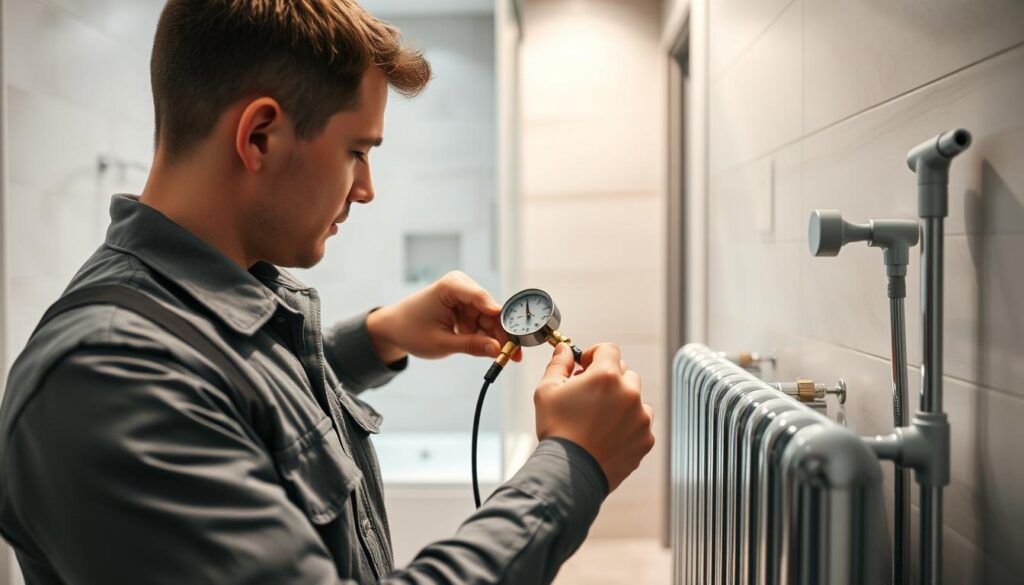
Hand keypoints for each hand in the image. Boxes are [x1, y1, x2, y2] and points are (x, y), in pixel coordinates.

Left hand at [365, 271, 520, 362]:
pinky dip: (486, 336)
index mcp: (451, 286)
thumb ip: (471, 345)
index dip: (499, 316)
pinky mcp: (466, 307)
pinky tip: (493, 351)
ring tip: (507, 358)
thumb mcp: (441, 343)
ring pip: (490, 318)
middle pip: (490, 310)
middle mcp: (461, 286)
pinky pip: (483, 322)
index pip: (481, 298)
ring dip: (496, 338)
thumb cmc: (411, 331)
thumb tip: (497, 349)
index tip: (512, 333)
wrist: (395, 328)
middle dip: (502, 333)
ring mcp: (465, 297)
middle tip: (514, 355)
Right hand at [533, 343, 654, 491]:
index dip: (595, 354)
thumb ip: (558, 364)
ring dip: (621, 402)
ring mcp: (641, 417)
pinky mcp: (645, 439)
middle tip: (589, 395)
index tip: (585, 366)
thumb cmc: (556, 431)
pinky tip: (608, 435)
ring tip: (600, 418)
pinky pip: (640, 424)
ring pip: (636, 399)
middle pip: (624, 373)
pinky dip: (628, 426)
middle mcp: (629, 393)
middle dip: (608, 380)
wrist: (570, 474)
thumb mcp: (547, 391)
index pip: (609, 349)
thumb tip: (565, 349)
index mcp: (607, 376)